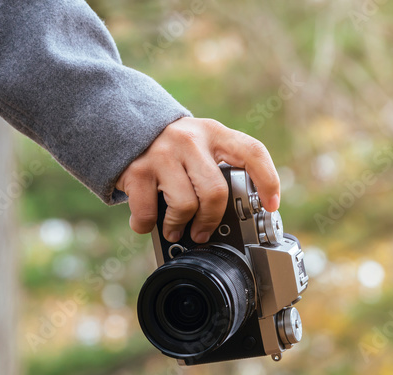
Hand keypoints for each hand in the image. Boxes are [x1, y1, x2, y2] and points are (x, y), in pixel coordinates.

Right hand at [117, 117, 280, 243]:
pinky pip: (148, 213)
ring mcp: (163, 153)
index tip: (270, 205)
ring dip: (178, 227)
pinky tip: (147, 221)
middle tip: (203, 232)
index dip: (267, 180)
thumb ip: (217, 168)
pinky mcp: (137, 169)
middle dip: (211, 220)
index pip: (252, 152)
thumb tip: (236, 216)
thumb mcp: (200, 146)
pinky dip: (147, 225)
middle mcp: (191, 140)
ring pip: (185, 206)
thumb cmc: (171, 147)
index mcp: (214, 134)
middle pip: (216, 192)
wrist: (122, 124)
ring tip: (174, 229)